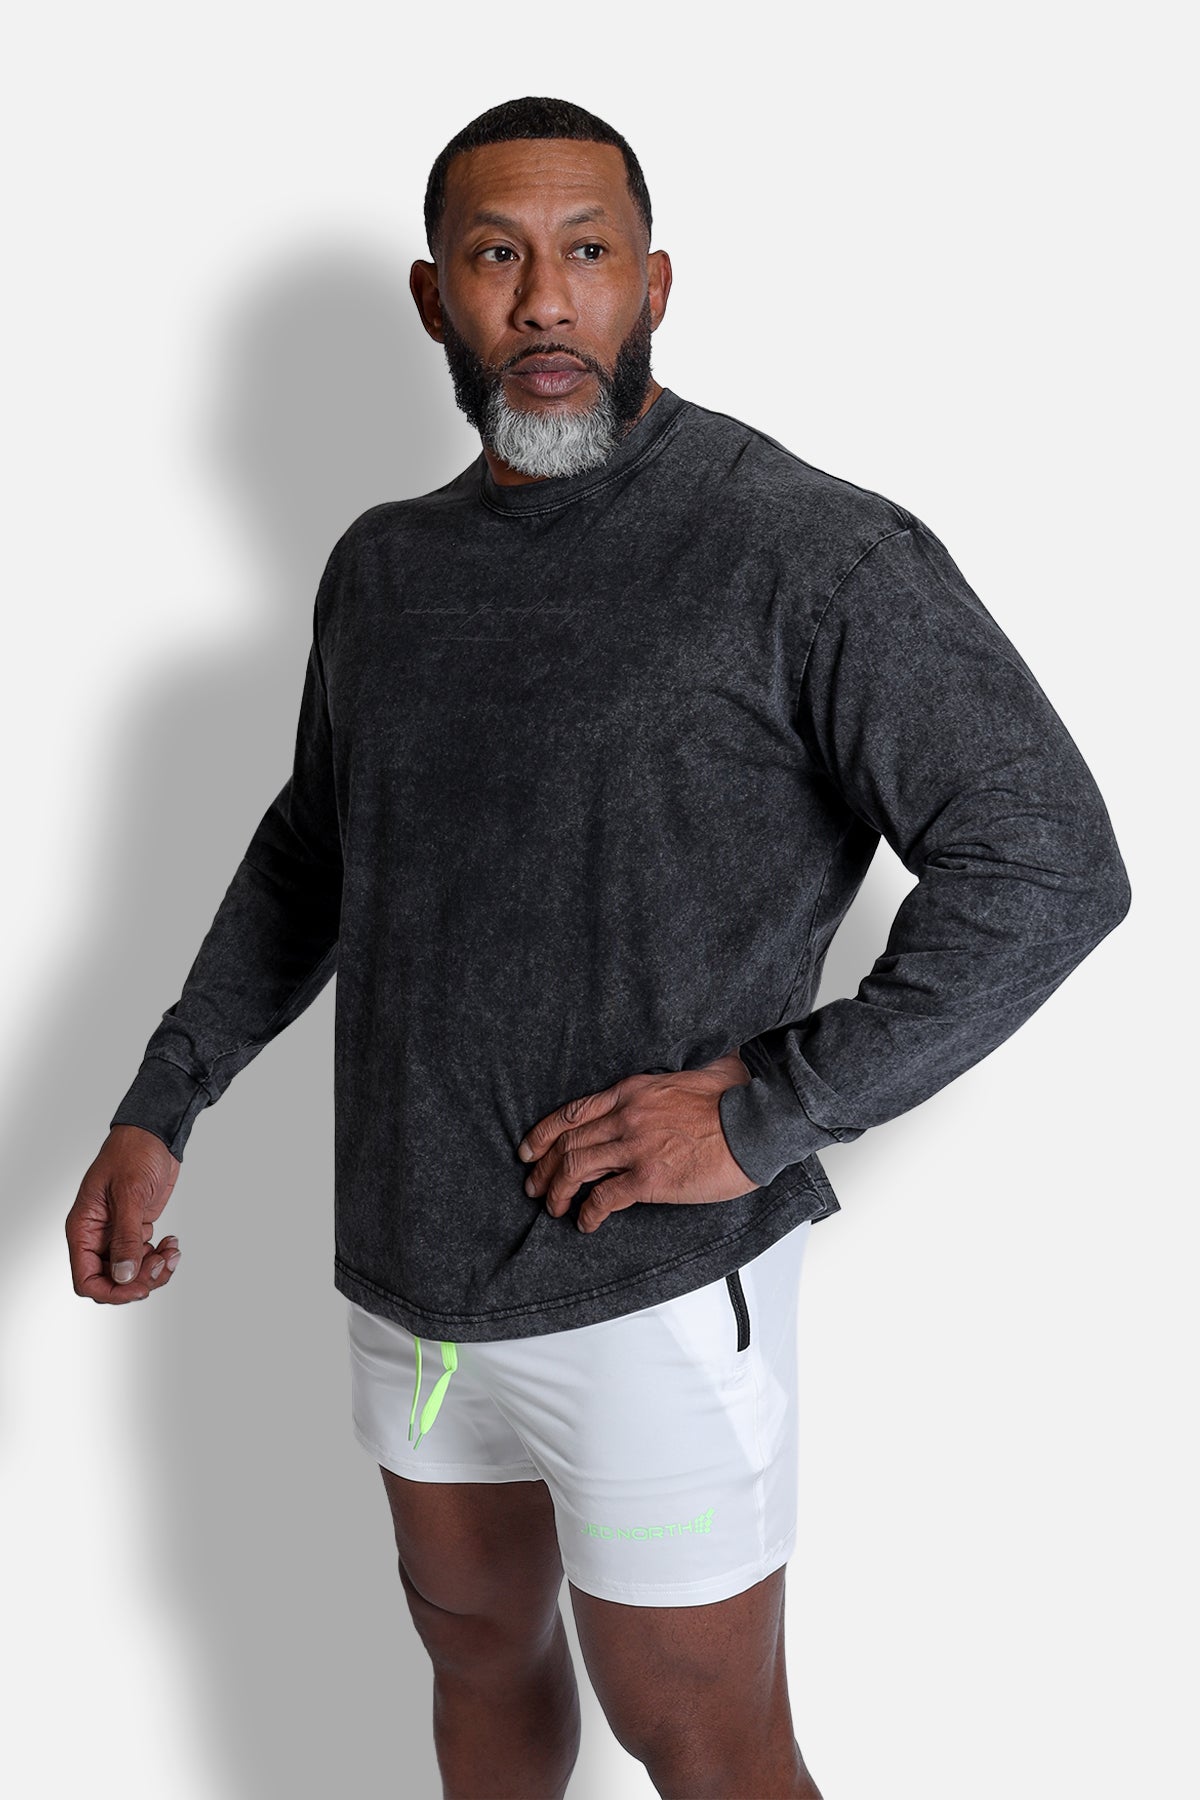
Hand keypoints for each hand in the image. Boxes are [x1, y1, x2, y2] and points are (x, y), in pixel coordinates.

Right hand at [66, 1125, 182, 1303]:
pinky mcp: (136, 1229)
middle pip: (111, 1281)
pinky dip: (161, 1257)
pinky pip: (145, 1258)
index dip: (111, 1291)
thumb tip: (122, 1275)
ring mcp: (117, 1234)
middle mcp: (97, 1236)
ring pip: (130, 1273)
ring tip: (172, 1252)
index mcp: (83, 1228)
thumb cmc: (132, 1152)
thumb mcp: (129, 1193)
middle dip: (139, 1280)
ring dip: (154, 1270)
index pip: (85, 1279)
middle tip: (162, 1263)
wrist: (154, 1134)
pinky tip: (173, 1243)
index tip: (138, 1288)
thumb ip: (125, 1237)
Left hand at [517, 1050, 761, 1232]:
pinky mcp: (649, 1178)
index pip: (573, 1112)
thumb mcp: (691, 1074)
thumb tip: (680, 1075)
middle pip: (566, 1143)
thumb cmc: (733, 1100)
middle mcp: (625, 1116)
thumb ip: (671, 1079)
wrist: (756, 1124)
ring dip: (557, 1191)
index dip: (543, 1133)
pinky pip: (604, 1198)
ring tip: (554, 1207)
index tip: (529, 1149)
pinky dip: (588, 1213)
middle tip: (534, 1186)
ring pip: (575, 1169)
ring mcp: (635, 1147)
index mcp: (632, 1090)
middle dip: (543, 1167)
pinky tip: (586, 1222)